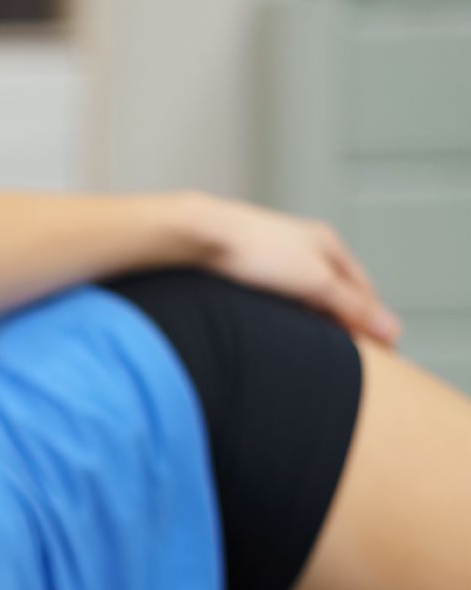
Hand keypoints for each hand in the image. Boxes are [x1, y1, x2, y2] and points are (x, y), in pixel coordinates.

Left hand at [189, 194, 401, 345]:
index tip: (383, 350)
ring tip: (318, 348)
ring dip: (314, 318)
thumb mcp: (315, 282)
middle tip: (352, 354)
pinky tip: (278, 330)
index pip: (362, 288)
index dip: (371, 319)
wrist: (198, 236)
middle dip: (344, 319)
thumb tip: (392, 330)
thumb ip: (352, 306)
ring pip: (304, 293)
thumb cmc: (257, 253)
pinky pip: (277, 296)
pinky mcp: (245, 268)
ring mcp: (273, 255)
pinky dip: (287, 314)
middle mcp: (303, 245)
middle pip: (335, 290)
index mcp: (327, 243)